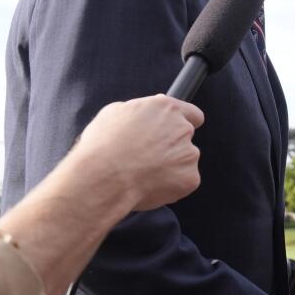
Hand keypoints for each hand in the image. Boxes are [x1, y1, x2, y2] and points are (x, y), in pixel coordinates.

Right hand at [72, 94, 203, 210]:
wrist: (103, 177)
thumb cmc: (102, 145)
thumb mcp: (115, 113)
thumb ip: (140, 111)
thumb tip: (149, 113)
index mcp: (167, 109)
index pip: (192, 114)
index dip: (184, 123)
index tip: (175, 132)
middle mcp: (182, 128)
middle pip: (185, 138)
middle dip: (171, 147)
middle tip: (147, 157)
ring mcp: (189, 154)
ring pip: (185, 160)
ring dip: (171, 166)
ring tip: (143, 173)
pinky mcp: (190, 178)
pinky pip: (183, 182)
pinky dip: (171, 186)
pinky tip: (149, 185)